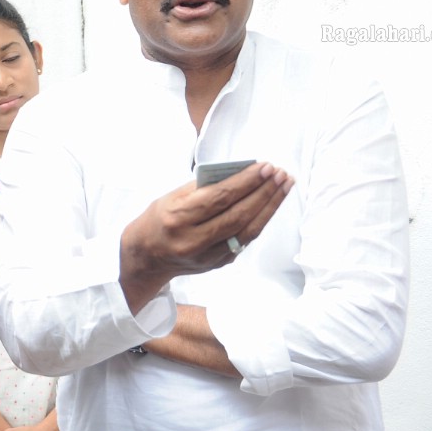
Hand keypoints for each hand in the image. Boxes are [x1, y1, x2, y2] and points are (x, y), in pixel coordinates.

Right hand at [119, 162, 292, 308]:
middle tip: (280, 174)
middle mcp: (194, 240)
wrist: (148, 255)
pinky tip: (271, 204)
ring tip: (283, 186)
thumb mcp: (173, 196)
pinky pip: (246, 240)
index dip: (246, 182)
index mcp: (178, 217)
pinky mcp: (219, 263)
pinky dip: (261, 220)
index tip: (265, 167)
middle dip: (263, 192)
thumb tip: (240, 173)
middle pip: (238, 214)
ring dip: (269, 206)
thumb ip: (204, 186)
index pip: (219, 197)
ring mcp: (208, 256)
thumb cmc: (161, 218)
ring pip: (247, 230)